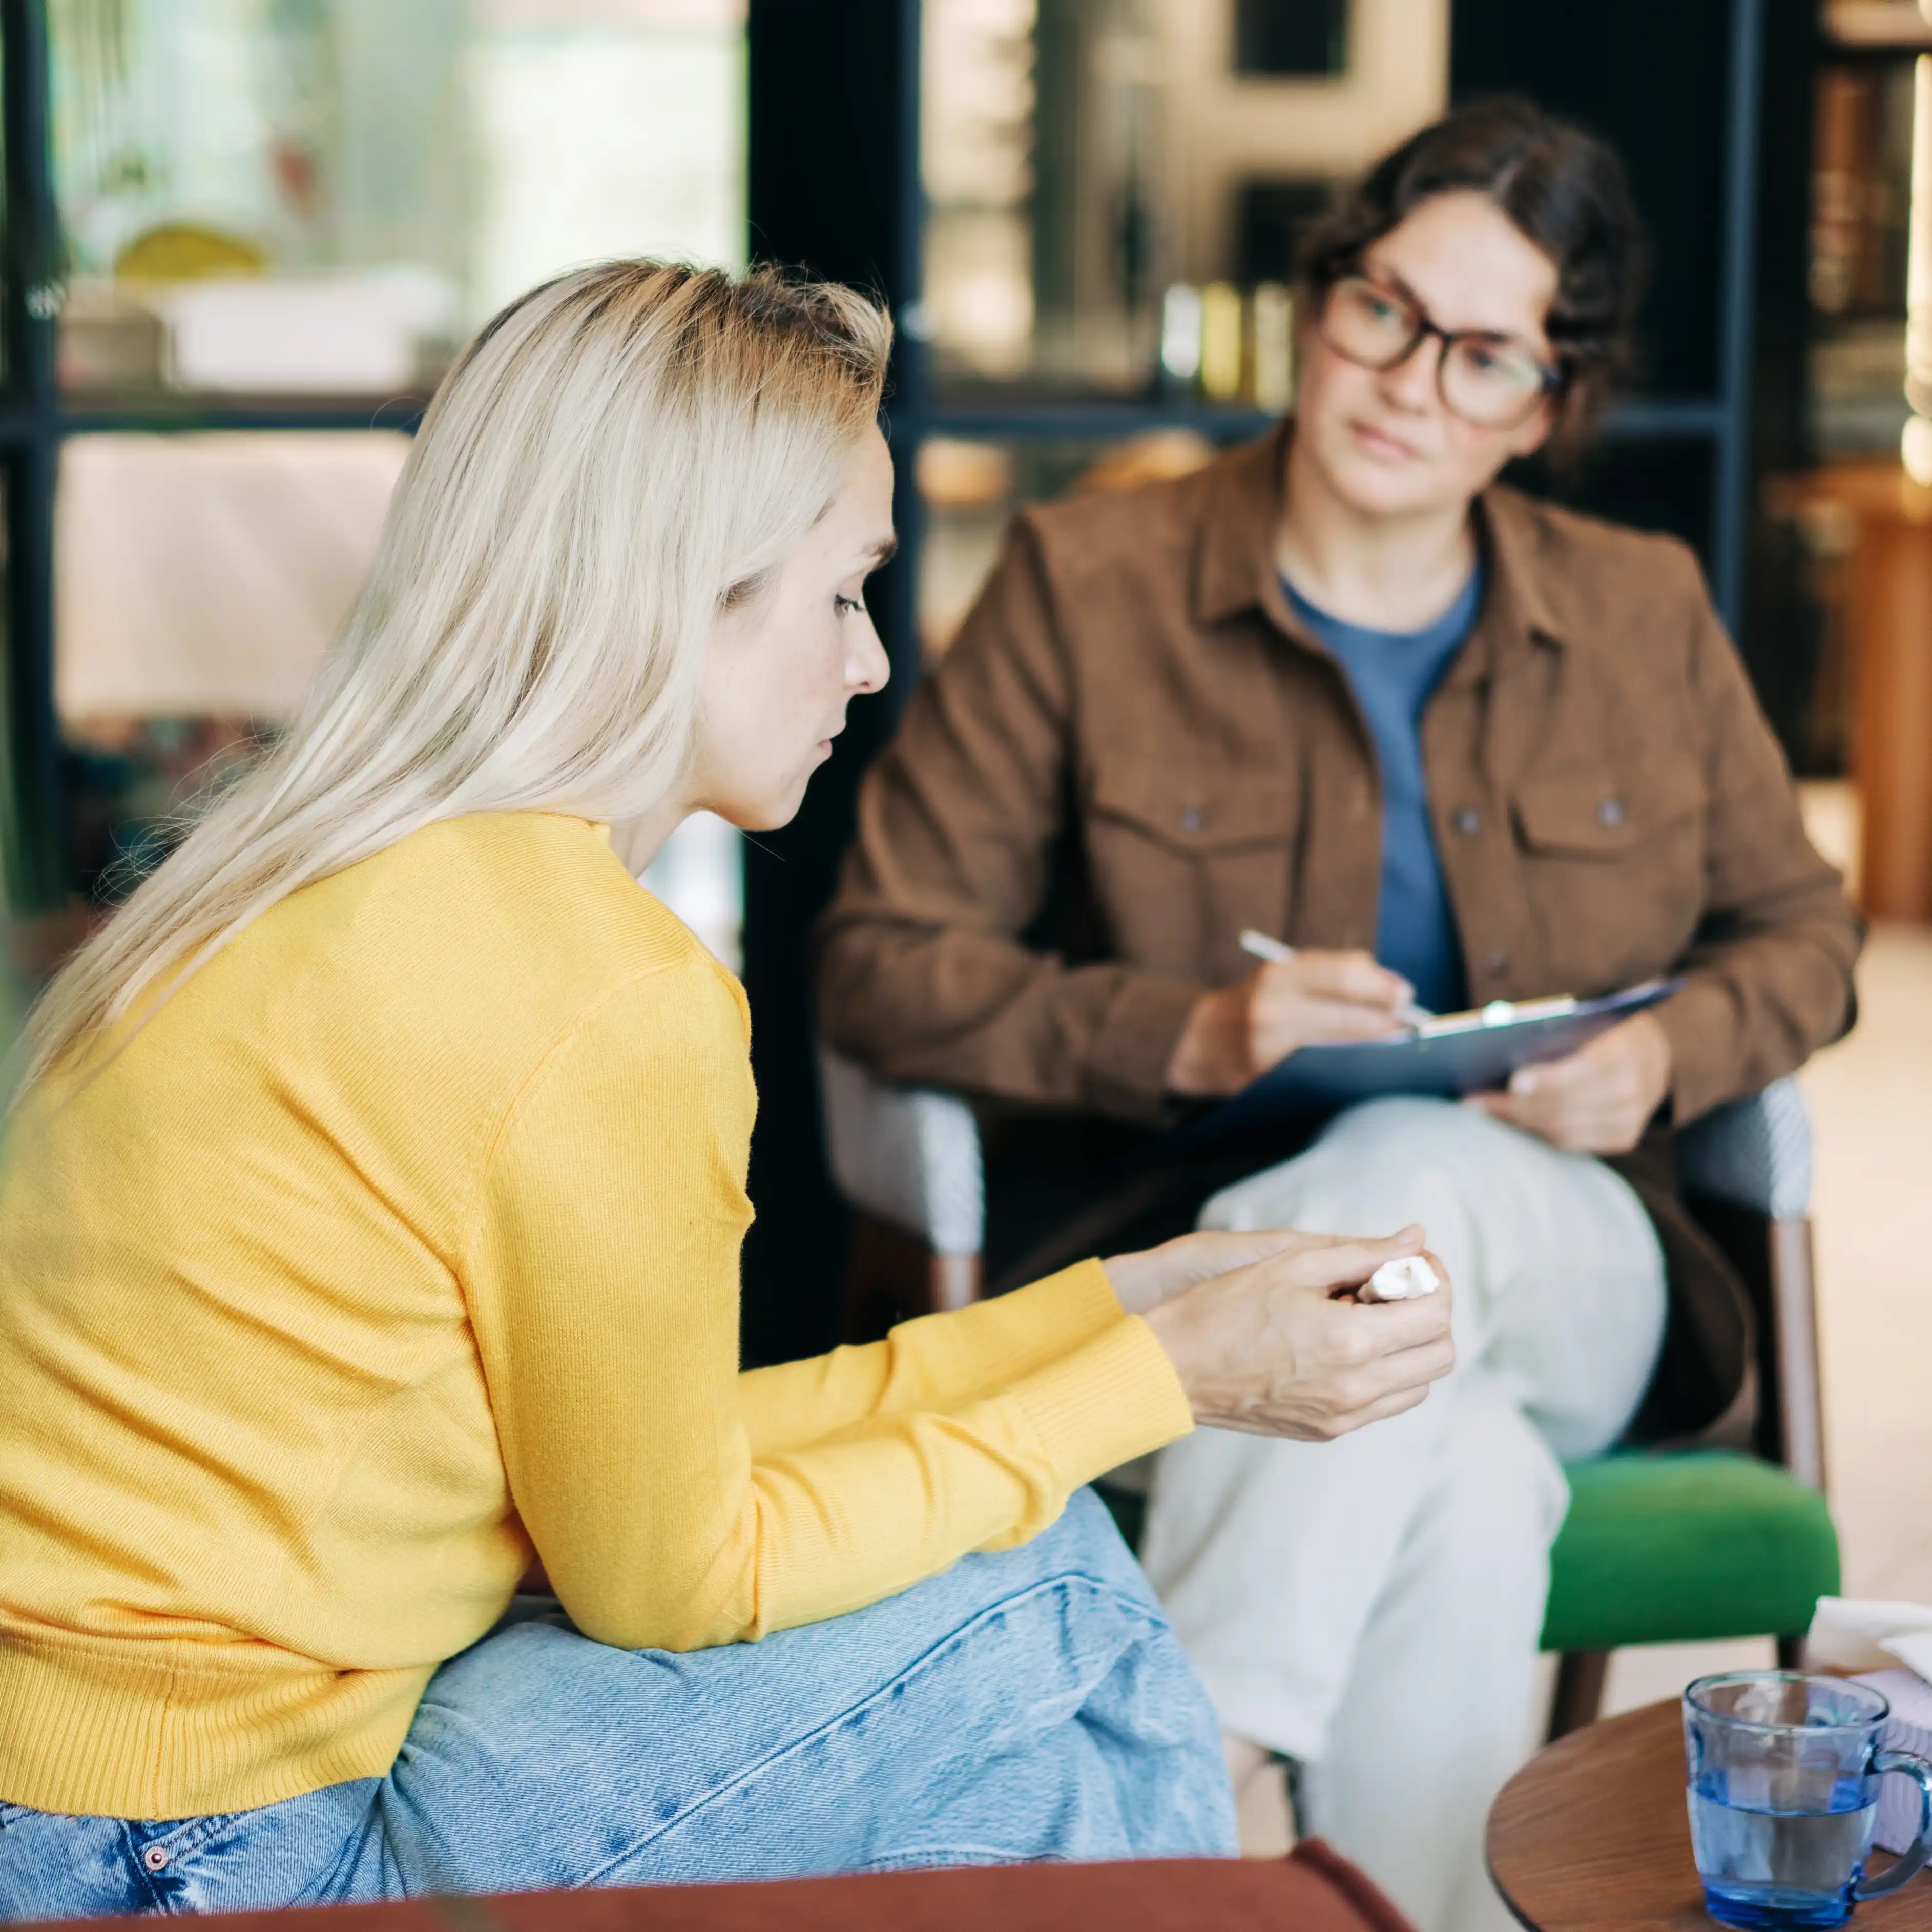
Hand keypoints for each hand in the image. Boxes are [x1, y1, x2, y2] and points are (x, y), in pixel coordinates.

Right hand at [1140, 1225, 1454, 1439]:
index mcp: (1352, 1340)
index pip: (1436, 1313)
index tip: (1408, 1262)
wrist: (1171, 1370)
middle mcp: (1358, 1387)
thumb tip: (1416, 1238)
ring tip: (1365, 1317)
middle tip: (1390, 1288)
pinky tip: (1343, 1344)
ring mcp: (1343, 1415)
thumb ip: (1363, 1252)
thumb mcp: (1292, 1263)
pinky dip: (1384, 1372)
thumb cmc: (1223, 1308)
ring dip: (1409, 1346)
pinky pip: (1383, 1404)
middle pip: (1440, 1354)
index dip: (1433, 1279)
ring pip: (1418, 1385)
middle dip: (1429, 1313)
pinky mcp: (1326, 1430)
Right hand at [1166, 951, 1414, 1096]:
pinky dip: (1349, 1068)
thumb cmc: (1255, 1004)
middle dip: (1387, 1022)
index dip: (1380, 986)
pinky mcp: (1270, 1081)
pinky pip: (1323, 1074)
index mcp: (1277, 976)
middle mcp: (1272, 1010)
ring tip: (1396, 1044)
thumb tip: (1391, 988)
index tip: (1405, 994)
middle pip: (1348, 1016)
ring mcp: (1270, 1050)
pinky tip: (1366, 1066)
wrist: (1198, 1042)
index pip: (1343, 975)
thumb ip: (1330, 974)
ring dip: (1374, 1046)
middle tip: (1414, 1025)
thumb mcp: (1283, 976)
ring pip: (1340, 1048)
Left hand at [1466, 1011, 1671, 1154]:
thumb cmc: (1603, 1030)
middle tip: (1472, 1101)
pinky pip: (1569, 1141)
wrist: (1653, 1054)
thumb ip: (1554, 1030)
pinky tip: (1511, 1118)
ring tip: (1482, 1110)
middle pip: (1563, 1104)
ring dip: (1517, 1119)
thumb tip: (1497, 1038)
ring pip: (1561, 1127)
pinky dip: (1537, 1130)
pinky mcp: (1622, 1138)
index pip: (1582, 1071)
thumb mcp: (1588, 1019)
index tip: (1514, 1081)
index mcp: (1622, 1053)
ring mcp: (1629, 1119)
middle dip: (1514, 1104)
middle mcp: (1632, 1091)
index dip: (1548, 1079)